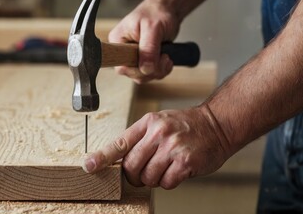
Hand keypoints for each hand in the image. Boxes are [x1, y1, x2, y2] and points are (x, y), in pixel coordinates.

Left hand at [82, 106, 231, 188]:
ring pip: (148, 177)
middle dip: (134, 176)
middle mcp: (159, 133)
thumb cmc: (186, 126)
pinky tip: (178, 170)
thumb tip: (121, 162)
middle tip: (143, 173)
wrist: (217, 124)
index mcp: (148, 122)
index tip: (89, 166)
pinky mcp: (185, 161)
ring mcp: (172, 147)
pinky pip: (166, 183)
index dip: (102, 157)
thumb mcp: (160, 122)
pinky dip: (170, 181)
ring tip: (166, 167)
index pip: (120, 143)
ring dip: (154, 178)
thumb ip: (140, 139)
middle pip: (131, 166)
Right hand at [109, 0, 180, 83]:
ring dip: (158, 70)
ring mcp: (133, 57)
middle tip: (164, 58)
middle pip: (133, 74)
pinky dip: (161, 70)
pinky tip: (167, 59)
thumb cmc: (157, 12)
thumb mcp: (152, 28)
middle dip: (151, 70)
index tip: (151, 60)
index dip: (136, 69)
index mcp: (117, 42)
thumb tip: (145, 69)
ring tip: (167, 57)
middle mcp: (122, 52)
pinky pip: (150, 74)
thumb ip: (148, 49)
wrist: (167, 9)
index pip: (121, 66)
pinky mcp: (143, 60)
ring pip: (143, 76)